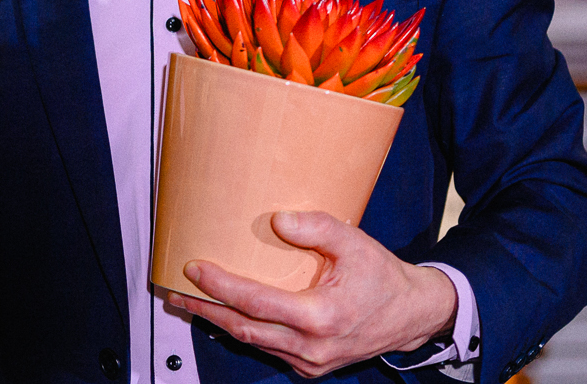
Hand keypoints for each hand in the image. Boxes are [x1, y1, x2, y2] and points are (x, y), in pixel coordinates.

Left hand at [167, 211, 458, 378]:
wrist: (411, 314)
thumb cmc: (382, 277)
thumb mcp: (354, 243)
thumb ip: (317, 228)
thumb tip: (277, 220)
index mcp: (321, 316)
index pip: (256, 302)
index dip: (221, 286)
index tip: (194, 268)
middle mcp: (313, 346)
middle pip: (245, 328)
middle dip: (205, 310)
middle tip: (174, 292)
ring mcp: (312, 361)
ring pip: (254, 342)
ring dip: (220, 322)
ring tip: (189, 302)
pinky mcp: (312, 366)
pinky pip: (269, 349)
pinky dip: (245, 331)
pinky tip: (225, 316)